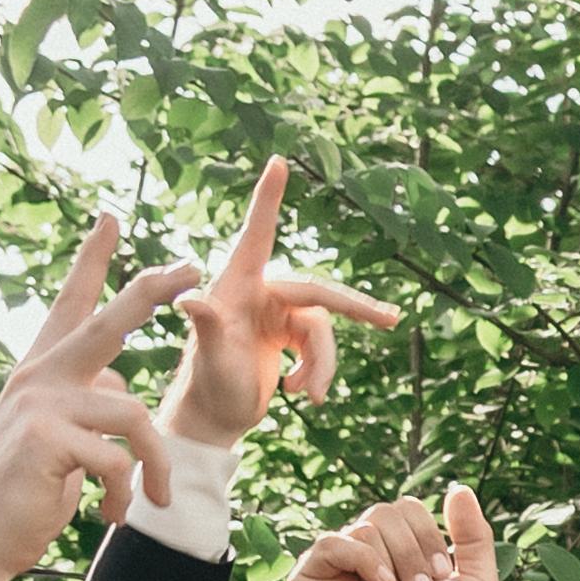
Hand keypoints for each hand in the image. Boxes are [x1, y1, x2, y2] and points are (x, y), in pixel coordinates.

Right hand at [0, 216, 203, 580]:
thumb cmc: (23, 493)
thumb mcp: (62, 441)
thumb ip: (87, 406)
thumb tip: (120, 386)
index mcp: (41, 373)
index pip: (70, 306)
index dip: (91, 262)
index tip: (111, 219)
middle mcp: (38, 376)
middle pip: (105, 324)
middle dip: (149, 293)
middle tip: (189, 269)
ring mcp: (40, 404)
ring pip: (135, 414)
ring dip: (154, 467)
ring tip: (148, 500)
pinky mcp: (46, 438)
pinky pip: (119, 458)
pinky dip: (126, 493)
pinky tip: (109, 516)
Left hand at [164, 157, 397, 451]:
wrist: (214, 419)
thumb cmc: (207, 385)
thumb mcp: (211, 357)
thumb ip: (206, 325)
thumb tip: (189, 300)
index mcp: (239, 285)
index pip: (258, 234)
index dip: (269, 198)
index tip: (278, 161)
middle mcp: (259, 293)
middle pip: (318, 294)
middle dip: (355, 309)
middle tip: (391, 320)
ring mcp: (274, 315)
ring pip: (322, 329)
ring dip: (323, 364)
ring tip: (311, 396)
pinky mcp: (285, 336)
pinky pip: (318, 346)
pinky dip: (318, 372)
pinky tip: (303, 394)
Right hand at [291, 485, 501, 580]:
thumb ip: (474, 536)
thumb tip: (458, 488)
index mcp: (397, 551)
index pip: (408, 508)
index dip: (430, 539)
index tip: (442, 580)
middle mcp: (365, 553)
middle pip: (387, 511)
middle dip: (414, 554)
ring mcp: (337, 566)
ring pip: (367, 525)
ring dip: (396, 568)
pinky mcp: (310, 579)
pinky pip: (334, 542)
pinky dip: (365, 561)